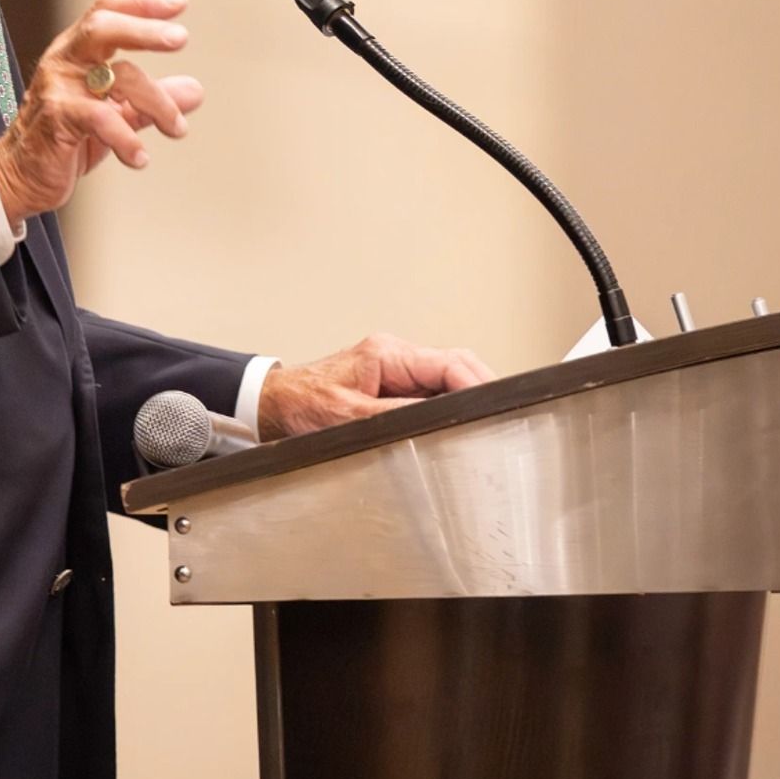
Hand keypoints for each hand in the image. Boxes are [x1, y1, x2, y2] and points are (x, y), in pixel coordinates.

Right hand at [0, 0, 202, 223]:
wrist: (19, 177)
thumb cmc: (64, 140)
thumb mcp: (115, 115)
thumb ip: (150, 101)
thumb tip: (194, 91)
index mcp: (78, 51)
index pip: (107, 11)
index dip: (141, 3)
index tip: (178, 3)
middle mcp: (65, 61)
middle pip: (103, 27)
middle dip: (145, 30)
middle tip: (181, 38)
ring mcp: (58, 88)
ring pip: (116, 76)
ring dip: (157, 101)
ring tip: (176, 128)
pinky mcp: (56, 119)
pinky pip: (101, 119)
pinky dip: (128, 138)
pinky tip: (140, 157)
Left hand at [258, 334, 494, 440]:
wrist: (274, 404)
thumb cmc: (301, 403)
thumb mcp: (347, 416)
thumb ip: (392, 416)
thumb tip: (433, 418)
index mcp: (387, 354)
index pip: (448, 363)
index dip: (476, 384)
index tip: (494, 404)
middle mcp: (395, 357)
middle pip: (456, 366)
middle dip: (482, 386)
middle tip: (504, 414)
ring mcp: (395, 370)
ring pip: (448, 378)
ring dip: (468, 396)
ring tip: (486, 421)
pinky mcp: (392, 386)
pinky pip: (432, 391)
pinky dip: (450, 404)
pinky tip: (456, 424)